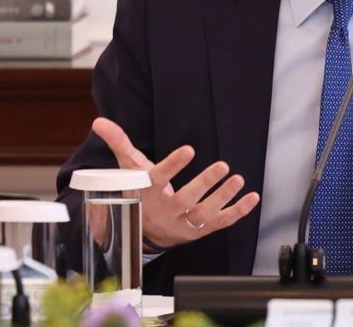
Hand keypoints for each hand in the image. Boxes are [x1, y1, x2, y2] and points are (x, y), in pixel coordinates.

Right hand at [91, 117, 259, 250]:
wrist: (144, 231)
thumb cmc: (140, 191)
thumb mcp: (129, 168)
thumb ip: (119, 143)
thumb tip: (100, 122)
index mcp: (148, 193)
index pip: (158, 180)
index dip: (173, 166)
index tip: (188, 150)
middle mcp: (166, 211)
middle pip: (185, 200)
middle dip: (204, 184)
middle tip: (222, 166)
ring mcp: (184, 222)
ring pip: (204, 214)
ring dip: (223, 197)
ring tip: (238, 180)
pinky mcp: (200, 230)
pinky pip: (221, 223)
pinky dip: (238, 211)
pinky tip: (252, 198)